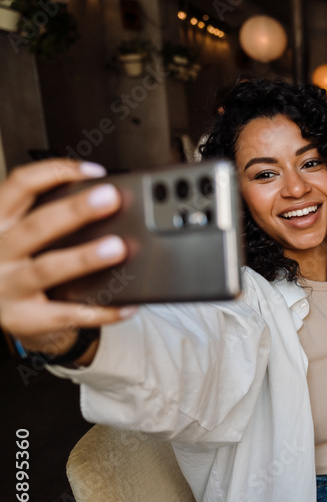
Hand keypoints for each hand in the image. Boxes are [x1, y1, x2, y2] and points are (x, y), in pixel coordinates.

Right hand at [0, 160, 132, 357]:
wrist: (1, 310)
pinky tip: (128, 305)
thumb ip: (47, 214)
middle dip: (75, 211)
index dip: (55, 172)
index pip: (20, 185)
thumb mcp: (20, 233)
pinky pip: (69, 314)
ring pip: (48, 269)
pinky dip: (102, 310)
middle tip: (110, 198)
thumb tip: (103, 198)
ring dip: (84, 258)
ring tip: (117, 247)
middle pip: (36, 226)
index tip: (94, 171)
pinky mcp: (25, 318)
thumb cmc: (18, 263)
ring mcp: (9, 286)